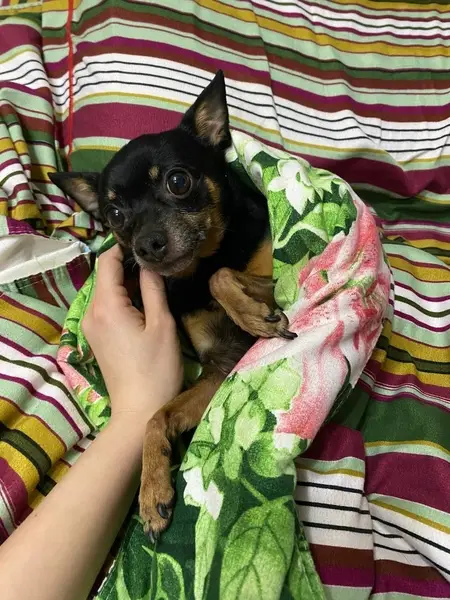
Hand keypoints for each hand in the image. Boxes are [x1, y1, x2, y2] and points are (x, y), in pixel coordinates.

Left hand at [82, 245, 182, 424]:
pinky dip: (122, 299)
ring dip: (127, 283)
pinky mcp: (96, 337)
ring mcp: (91, 326)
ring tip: (155, 280)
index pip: (107, 261)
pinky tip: (143, 303)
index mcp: (106, 305)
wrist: (139, 411)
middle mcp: (91, 312)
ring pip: (106, 291)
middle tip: (158, 262)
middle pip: (105, 275)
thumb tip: (149, 264)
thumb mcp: (162, 325)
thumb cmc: (156, 369)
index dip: (125, 248)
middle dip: (128, 265)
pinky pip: (106, 307)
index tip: (148, 244)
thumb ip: (154, 289)